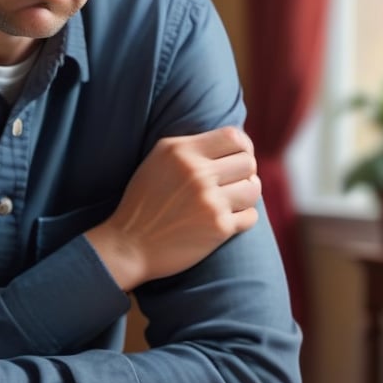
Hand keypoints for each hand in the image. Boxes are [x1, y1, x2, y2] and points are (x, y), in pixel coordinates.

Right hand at [85, 126, 260, 289]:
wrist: (129, 246)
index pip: (233, 137)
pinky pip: (251, 216)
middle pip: (248, 162)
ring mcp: (209, 201)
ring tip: (232, 201)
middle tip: (231, 184)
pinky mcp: (218, 228)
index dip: (243, 147)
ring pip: (253, 188)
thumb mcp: (157, 160)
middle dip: (244, 173)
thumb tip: (235, 144)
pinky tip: (225, 220)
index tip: (237, 159)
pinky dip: (243, 219)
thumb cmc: (144, 202)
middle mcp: (196, 173)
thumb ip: (190, 147)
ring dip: (246, 195)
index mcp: (180, 151)